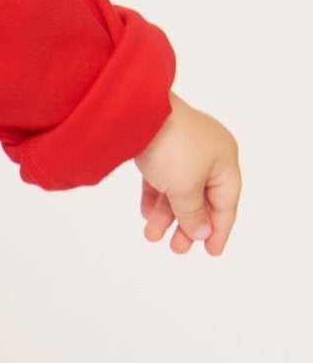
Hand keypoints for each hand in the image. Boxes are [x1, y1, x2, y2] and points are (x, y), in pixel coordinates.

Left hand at [133, 90, 240, 255]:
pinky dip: (155, 195)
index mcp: (224, 159)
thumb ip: (193, 213)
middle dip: (188, 224)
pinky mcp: (156, 143)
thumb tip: (202, 232)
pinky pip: (160, 176)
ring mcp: (180, 146)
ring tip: (152, 236)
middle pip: (201, 197)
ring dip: (166, 214)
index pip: (227, 202)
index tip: (212, 252)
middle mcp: (207, 151)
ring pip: (178, 188)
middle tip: (177, 249)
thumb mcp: (185, 187)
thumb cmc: (171, 147)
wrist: (135, 110)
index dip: (220, 229)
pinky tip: (146, 214)